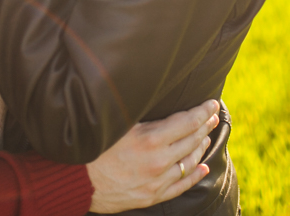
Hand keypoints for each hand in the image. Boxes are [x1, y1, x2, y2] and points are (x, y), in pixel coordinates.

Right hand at [87, 100, 219, 213]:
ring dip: (200, 147)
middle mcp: (158, 161)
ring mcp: (157, 181)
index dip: (203, 112)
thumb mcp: (118, 123)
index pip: (188, 122)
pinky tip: (203, 167)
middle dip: (205, 126)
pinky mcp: (152, 196)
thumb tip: (156, 92)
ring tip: (206, 136)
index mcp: (151, 139)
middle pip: (192, 140)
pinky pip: (181, 186)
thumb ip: (142, 113)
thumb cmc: (93, 147)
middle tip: (213, 116)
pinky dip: (195, 175)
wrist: (76, 181)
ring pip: (189, 162)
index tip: (212, 104)